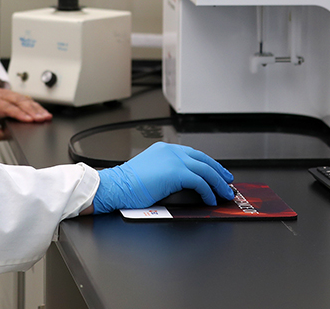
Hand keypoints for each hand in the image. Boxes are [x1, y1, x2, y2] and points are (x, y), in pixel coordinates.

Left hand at [0, 80, 51, 140]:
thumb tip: (11, 136)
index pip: (7, 108)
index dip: (19, 114)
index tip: (30, 120)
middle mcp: (0, 96)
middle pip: (18, 102)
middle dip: (32, 110)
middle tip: (43, 119)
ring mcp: (7, 93)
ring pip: (24, 99)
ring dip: (37, 107)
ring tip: (46, 116)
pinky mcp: (13, 93)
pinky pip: (26, 98)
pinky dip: (35, 105)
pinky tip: (42, 111)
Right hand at [92, 142, 233, 213]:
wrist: (119, 185)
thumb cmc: (129, 183)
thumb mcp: (150, 169)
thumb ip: (166, 169)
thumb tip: (182, 181)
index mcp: (164, 149)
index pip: (192, 153)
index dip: (207, 163)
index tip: (216, 171)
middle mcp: (171, 151)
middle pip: (203, 159)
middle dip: (219, 171)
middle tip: (227, 181)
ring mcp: (174, 160)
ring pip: (205, 170)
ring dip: (218, 183)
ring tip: (224, 193)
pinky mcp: (176, 173)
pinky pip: (200, 182)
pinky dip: (208, 192)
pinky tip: (210, 199)